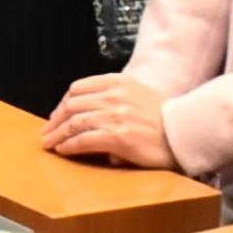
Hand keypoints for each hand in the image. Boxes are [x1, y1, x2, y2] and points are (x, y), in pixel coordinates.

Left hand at [43, 74, 178, 170]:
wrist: (186, 134)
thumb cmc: (165, 120)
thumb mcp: (138, 96)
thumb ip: (114, 97)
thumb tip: (87, 112)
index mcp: (119, 81)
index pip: (79, 88)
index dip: (62, 103)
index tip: (57, 115)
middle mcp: (116, 95)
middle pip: (72, 104)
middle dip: (55, 120)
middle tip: (47, 133)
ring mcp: (117, 115)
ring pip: (74, 122)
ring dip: (57, 135)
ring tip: (50, 144)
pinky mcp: (119, 137)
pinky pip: (84, 139)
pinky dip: (69, 145)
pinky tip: (63, 150)